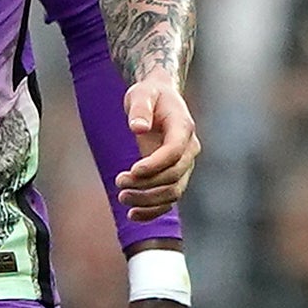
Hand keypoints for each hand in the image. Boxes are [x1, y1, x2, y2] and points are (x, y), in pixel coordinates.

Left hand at [119, 76, 196, 218]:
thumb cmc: (149, 95)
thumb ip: (140, 108)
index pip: (174, 152)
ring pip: (173, 191)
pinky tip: (133, 215)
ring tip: (122, 198)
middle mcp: (188, 149)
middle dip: (146, 184)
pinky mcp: (174, 173)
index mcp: (183, 128)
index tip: (131, 171)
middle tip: (119, 184)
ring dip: (149, 200)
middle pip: (174, 175)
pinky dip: (154, 210)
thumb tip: (138, 127)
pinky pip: (169, 197)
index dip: (154, 165)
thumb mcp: (141, 93)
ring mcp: (184, 163)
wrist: (160, 98)